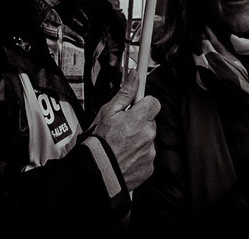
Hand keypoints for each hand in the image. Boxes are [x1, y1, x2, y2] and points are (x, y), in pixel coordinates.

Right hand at [89, 73, 160, 190]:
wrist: (95, 174)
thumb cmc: (99, 144)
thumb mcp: (107, 112)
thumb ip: (125, 92)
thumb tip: (134, 75)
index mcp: (139, 118)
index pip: (153, 102)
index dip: (143, 104)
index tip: (135, 107)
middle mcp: (148, 134)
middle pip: (149, 121)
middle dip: (139, 123)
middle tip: (122, 129)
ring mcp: (149, 152)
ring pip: (148, 139)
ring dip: (138, 140)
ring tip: (120, 146)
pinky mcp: (148, 167)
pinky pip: (147, 156)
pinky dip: (138, 157)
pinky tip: (124, 157)